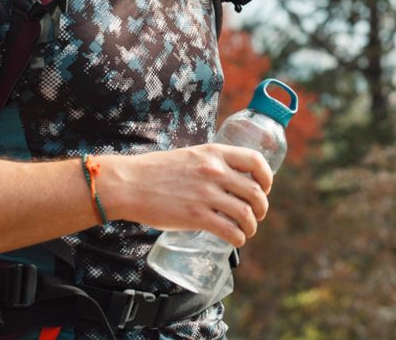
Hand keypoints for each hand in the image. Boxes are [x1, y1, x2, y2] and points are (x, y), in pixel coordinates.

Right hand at [100, 145, 272, 246]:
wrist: (129, 184)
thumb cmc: (156, 171)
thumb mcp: (190, 156)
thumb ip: (210, 164)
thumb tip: (228, 178)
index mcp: (214, 153)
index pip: (255, 160)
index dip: (266, 176)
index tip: (265, 187)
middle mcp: (215, 171)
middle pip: (255, 191)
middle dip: (261, 207)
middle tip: (257, 214)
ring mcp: (206, 194)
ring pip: (246, 213)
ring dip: (252, 226)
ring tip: (247, 230)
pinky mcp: (196, 216)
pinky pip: (230, 230)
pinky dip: (239, 238)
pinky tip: (237, 240)